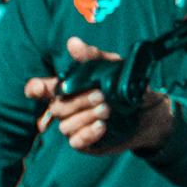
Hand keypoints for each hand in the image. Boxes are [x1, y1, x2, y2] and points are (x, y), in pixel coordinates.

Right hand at [21, 36, 173, 154]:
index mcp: (68, 89)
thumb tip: (73, 44)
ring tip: (107, 110)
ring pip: (66, 125)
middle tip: (101, 95)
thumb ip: (93, 57)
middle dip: (78, 101)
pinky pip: (76, 141)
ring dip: (86, 116)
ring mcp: (74, 126)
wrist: (151, 113)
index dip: (35, 89)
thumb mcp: (115, 67)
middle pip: (57, 108)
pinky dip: (88, 133)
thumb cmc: (128, 88)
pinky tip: (102, 126)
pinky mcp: (85, 143)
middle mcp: (67, 108)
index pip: (40, 89)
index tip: (40, 88)